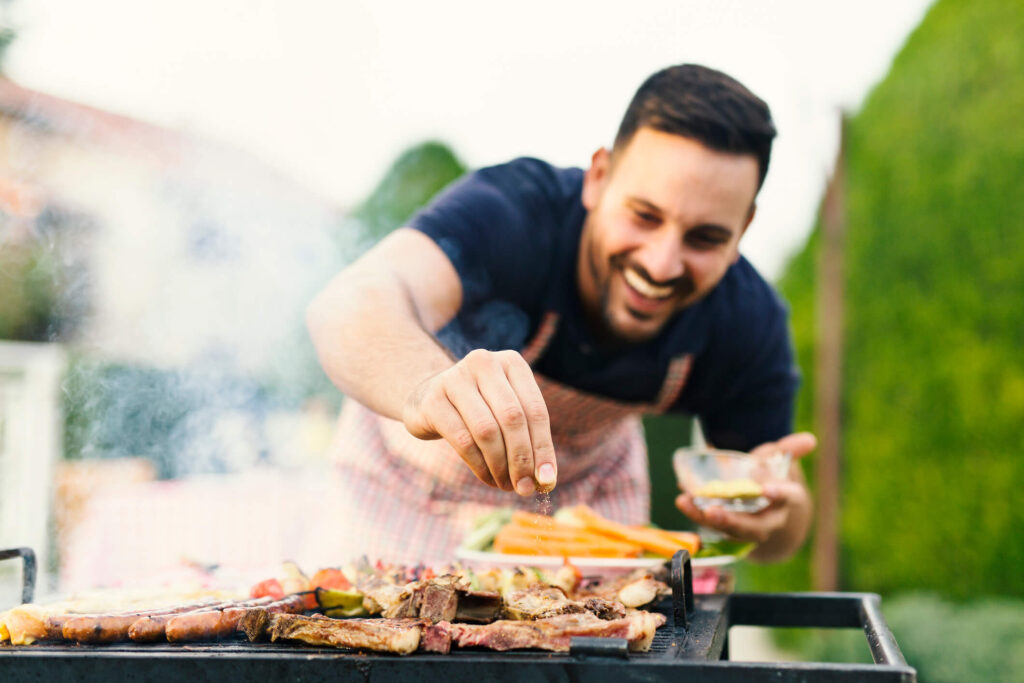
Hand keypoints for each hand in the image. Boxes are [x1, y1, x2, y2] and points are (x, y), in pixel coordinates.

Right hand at [402, 349, 557, 495]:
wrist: (427, 398)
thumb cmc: (478, 409)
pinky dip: (479, 465)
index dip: (543, 448)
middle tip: (525, 488)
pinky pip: (463, 440)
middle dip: (522, 459)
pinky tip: (487, 478)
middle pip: (513, 419)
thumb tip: (546, 480)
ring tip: (505, 485)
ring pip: (487, 431)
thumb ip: (528, 440)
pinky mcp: (432, 400)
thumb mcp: (506, 413)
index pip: (536, 409)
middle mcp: (484, 363)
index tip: (547, 480)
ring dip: (500, 466)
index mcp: (511, 362)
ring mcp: (455, 378)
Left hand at [675, 432, 815, 561]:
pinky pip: (713, 524)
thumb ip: (789, 450)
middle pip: (754, 527)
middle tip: (713, 511)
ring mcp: (748, 528)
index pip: (788, 498)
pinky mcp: (728, 529)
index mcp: (787, 500)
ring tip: (685, 502)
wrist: (771, 511)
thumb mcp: (782, 463)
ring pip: (729, 530)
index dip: (779, 494)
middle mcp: (769, 520)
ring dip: (705, 518)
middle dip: (734, 521)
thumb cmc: (774, 480)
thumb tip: (809, 439)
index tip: (768, 489)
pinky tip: (682, 499)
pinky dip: (696, 512)